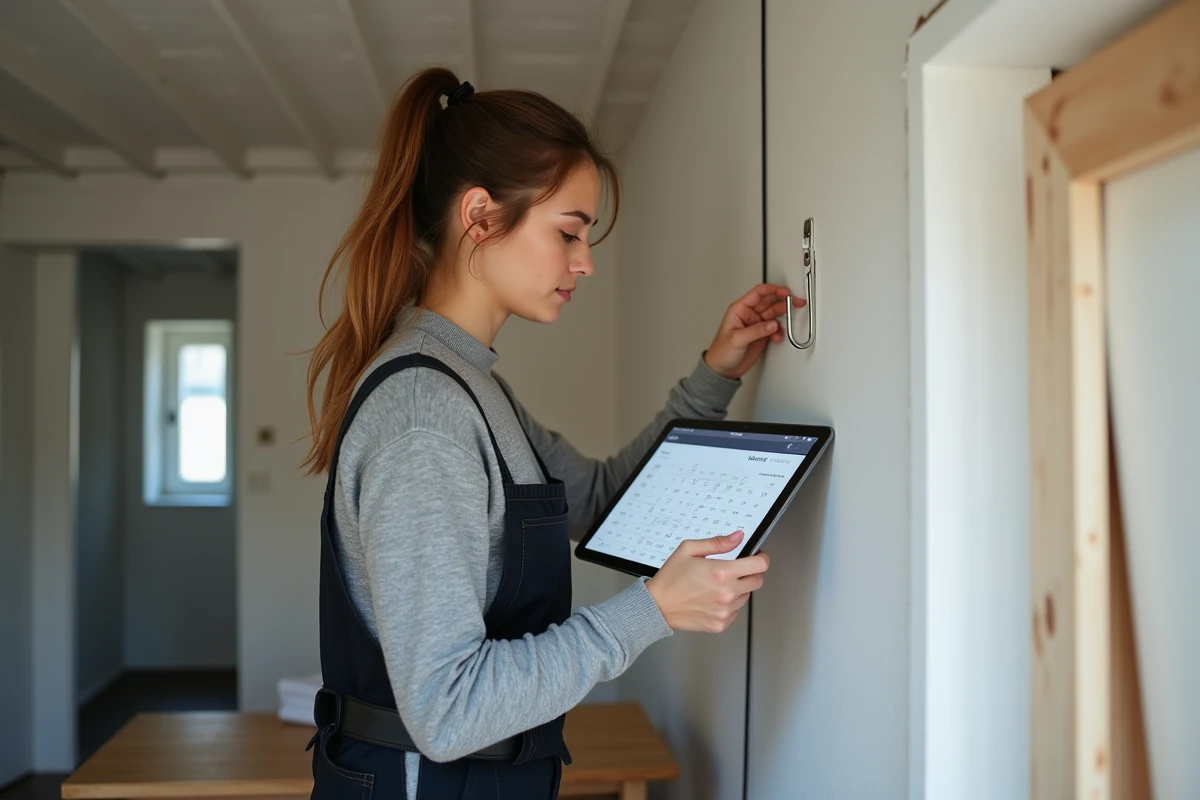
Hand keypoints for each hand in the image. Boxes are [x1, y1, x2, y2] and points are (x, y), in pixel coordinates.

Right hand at [645, 530, 769, 632]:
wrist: (657, 606)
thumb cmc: (670, 579)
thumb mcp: (689, 550)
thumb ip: (717, 543)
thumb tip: (737, 537)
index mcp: (721, 573)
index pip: (759, 565)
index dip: (761, 558)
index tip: (758, 557)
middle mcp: (726, 593)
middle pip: (757, 581)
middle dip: (750, 572)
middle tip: (735, 570)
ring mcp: (725, 611)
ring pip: (746, 596)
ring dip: (739, 589)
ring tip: (717, 585)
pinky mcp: (721, 624)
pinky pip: (735, 611)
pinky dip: (729, 604)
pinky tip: (713, 598)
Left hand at [703, 284, 798, 379]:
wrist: (723, 370)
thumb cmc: (721, 352)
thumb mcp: (736, 340)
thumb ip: (756, 331)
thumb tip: (772, 325)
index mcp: (740, 309)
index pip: (758, 293)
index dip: (773, 290)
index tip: (786, 293)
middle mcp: (749, 315)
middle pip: (770, 302)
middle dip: (784, 302)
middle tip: (795, 303)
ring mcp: (757, 325)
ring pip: (774, 315)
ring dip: (783, 317)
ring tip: (787, 323)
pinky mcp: (762, 335)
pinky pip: (775, 329)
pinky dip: (779, 332)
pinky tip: (777, 336)